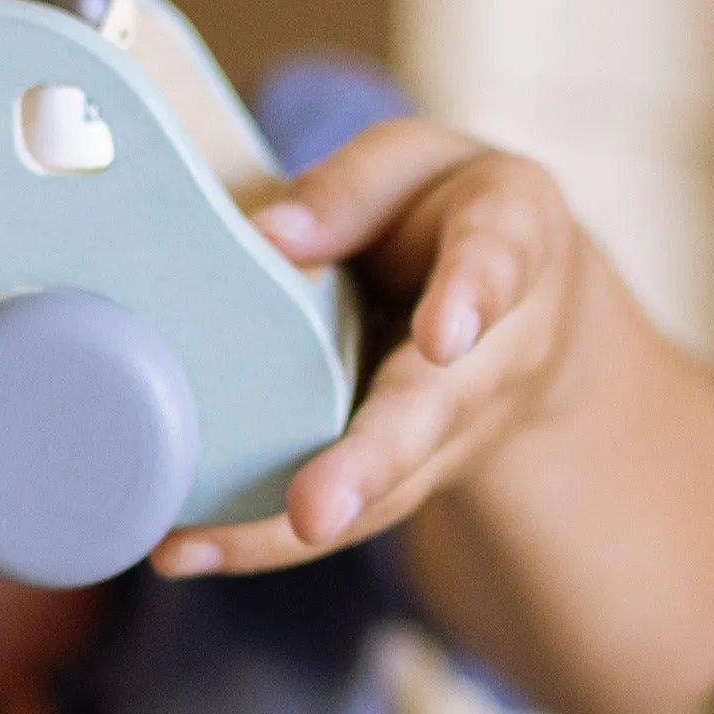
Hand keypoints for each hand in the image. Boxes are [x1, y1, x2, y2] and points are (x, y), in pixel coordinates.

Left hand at [153, 117, 584, 577]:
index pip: (496, 260)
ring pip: (388, 485)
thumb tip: (266, 236)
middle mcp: (497, 349)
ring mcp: (454, 426)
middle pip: (436, 409)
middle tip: (315, 510)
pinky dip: (264, 538)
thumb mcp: (412, 164)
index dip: (473, 296)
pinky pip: (346, 511)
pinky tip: (187, 549)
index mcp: (512, 238)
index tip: (446, 335)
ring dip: (298, 529)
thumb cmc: (445, 211)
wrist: (526, 301)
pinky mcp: (406, 471)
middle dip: (374, 461)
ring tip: (199, 548)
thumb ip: (351, 189)